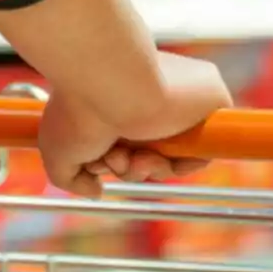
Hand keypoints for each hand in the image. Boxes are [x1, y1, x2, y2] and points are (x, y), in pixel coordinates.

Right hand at [37, 51, 232, 195]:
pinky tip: (152, 155)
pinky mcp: (213, 100)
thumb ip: (74, 178)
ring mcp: (184, 102)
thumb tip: (98, 190)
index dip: (117, 162)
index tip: (101, 161)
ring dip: (146, 169)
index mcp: (126, 100)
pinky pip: (205, 151)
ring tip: (124, 154)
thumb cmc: (79, 108)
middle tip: (112, 159)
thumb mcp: (58, 150)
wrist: (110, 81)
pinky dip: (180, 165)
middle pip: (153, 155)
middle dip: (129, 168)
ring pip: (175, 158)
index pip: (132, 144)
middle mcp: (155, 98)